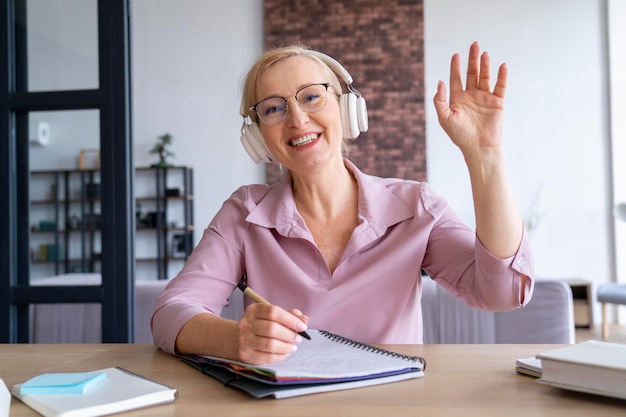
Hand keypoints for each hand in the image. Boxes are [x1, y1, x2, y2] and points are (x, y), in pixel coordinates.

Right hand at [237, 303, 308, 363]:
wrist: (235, 339)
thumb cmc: (258, 325)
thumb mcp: (270, 316)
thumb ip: (288, 315)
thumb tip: (304, 320)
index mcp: (253, 310)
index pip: (273, 312)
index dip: (290, 319)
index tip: (302, 326)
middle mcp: (246, 324)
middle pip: (272, 329)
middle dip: (290, 335)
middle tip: (298, 338)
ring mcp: (245, 340)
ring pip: (270, 345)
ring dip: (286, 346)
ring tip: (292, 346)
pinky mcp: (246, 355)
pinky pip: (268, 357)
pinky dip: (281, 356)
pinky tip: (285, 352)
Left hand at [433, 42, 506, 156]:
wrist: (479, 148)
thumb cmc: (460, 136)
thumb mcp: (445, 118)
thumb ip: (440, 100)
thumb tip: (439, 82)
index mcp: (457, 100)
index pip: (456, 79)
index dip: (455, 67)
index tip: (456, 55)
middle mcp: (471, 97)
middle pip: (471, 74)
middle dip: (472, 60)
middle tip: (474, 45)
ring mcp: (485, 98)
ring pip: (485, 77)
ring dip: (485, 65)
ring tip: (484, 53)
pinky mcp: (497, 102)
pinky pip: (500, 86)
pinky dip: (501, 76)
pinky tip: (501, 66)